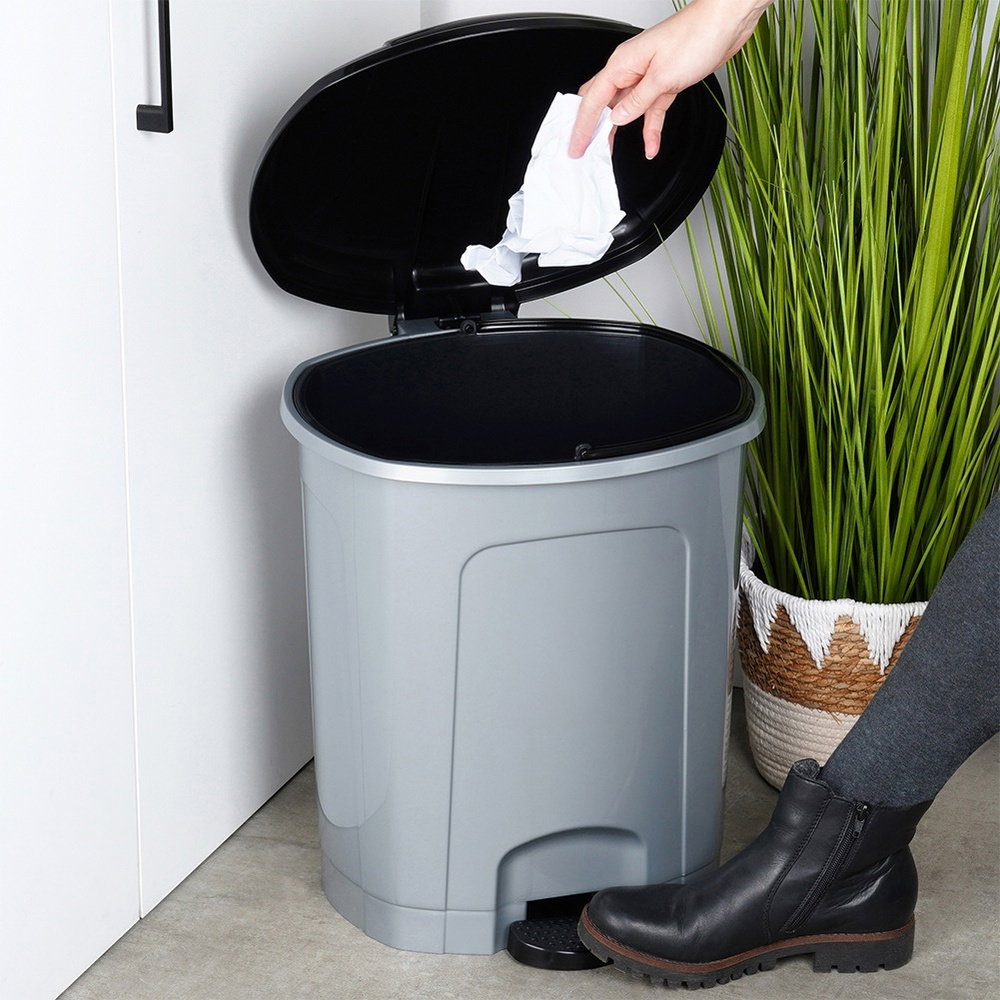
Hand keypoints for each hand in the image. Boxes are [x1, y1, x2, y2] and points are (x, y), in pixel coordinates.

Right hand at [568, 0, 772, 159]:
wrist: (726, 22)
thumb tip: (618, 118)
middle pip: (603, 104)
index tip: (575, 147)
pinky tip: (650, 146)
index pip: (593, 100)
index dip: (581, 127)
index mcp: (623, 63)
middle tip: (585, 152)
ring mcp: (648, 76)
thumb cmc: (696, 36)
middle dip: (593, 129)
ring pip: (626, 110)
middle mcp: (631, 69)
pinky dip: (650, 129)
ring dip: (619, 133)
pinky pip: (651, 111)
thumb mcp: (663, 77)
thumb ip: (638, 101)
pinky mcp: (665, 82)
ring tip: (609, 155)